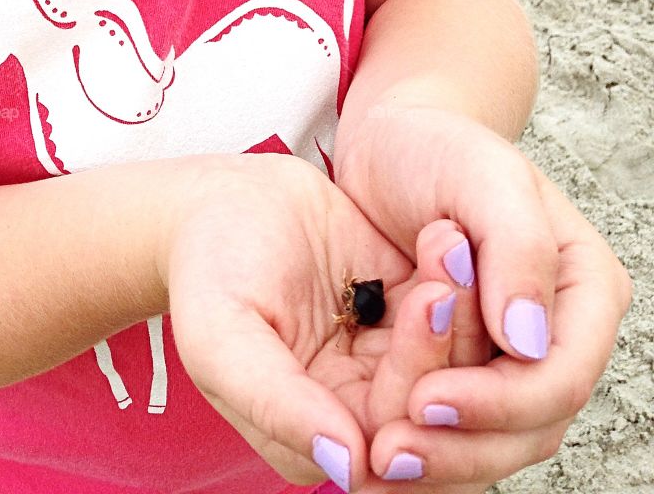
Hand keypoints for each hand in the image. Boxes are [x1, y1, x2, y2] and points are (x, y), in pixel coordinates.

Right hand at [155, 152, 492, 488]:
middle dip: (447, 341)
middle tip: (443, 277)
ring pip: (454, 359)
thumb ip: (276, 404)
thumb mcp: (222, 338)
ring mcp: (387, 357)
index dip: (417, 381)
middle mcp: (359, 407)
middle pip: (434, 403)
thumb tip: (349, 466)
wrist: (217, 201)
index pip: (390, 438)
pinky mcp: (406, 309)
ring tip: (450, 244)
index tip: (425, 305)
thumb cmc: (207, 269)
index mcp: (312, 434)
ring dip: (460, 307)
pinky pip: (450, 309)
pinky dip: (456, 277)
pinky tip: (447, 235)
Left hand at [333, 107, 633, 486]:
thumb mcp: (482, 176)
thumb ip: (517, 248)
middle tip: (388, 452)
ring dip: (439, 458)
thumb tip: (531, 342)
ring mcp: (513, 357)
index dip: (500, 402)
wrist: (390, 145)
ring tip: (375, 458)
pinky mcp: (466, 369)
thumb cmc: (438, 148)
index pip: (561, 374)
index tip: (426, 397)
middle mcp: (559, 332)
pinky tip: (371, 445)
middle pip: (532, 425)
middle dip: (464, 446)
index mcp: (584, 287)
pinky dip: (421, 443)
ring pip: (495, 440)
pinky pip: (456, 427)